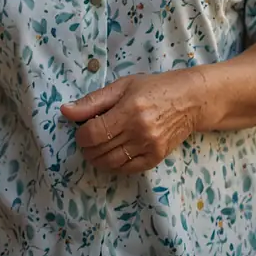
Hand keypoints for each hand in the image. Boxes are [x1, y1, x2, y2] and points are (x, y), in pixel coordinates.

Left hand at [59, 72, 197, 172]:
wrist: (190, 100)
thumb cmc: (154, 88)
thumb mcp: (122, 86)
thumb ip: (92, 101)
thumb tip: (65, 111)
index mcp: (129, 111)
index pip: (93, 134)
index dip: (81, 135)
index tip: (82, 129)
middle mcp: (139, 132)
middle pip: (99, 150)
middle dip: (87, 147)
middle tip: (88, 138)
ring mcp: (149, 147)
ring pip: (111, 163)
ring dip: (97, 159)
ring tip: (97, 148)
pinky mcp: (156, 158)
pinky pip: (127, 169)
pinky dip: (114, 165)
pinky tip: (113, 154)